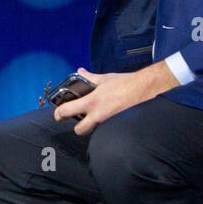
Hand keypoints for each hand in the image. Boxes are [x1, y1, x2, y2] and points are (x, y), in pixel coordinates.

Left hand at [52, 63, 177, 134]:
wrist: (145, 89)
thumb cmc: (125, 83)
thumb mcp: (105, 78)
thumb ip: (90, 77)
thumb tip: (81, 71)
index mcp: (92, 101)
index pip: (67, 111)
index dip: (59, 114)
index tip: (57, 114)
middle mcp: (98, 114)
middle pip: (79, 130)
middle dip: (77, 127)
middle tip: (78, 120)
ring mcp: (108, 121)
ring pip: (93, 131)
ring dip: (91, 127)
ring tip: (93, 118)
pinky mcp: (116, 124)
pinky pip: (105, 129)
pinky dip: (103, 126)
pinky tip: (107, 117)